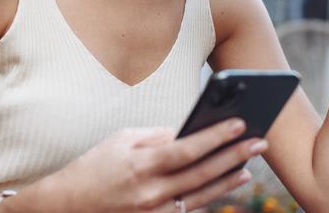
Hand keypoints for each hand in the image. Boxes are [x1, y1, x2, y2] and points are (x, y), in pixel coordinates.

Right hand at [28, 119, 266, 211]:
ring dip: (228, 180)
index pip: (186, 149)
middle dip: (233, 156)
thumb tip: (184, 132)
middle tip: (259, 142)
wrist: (70, 206)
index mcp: (141, 165)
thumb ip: (155, 136)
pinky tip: (225, 184)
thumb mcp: (121, 140)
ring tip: (249, 165)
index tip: (239, 123)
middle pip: (201, 174)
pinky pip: (189, 210)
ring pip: (201, 196)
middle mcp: (150, 193)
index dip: (215, 137)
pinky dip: (210, 196)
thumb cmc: (94, 166)